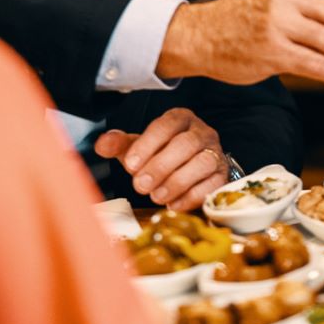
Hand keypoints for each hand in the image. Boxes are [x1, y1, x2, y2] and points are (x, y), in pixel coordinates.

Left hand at [93, 108, 227, 211]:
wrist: (188, 170)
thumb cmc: (160, 155)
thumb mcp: (139, 148)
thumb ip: (121, 145)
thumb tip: (102, 144)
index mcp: (180, 118)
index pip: (167, 124)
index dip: (148, 144)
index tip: (130, 165)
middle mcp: (202, 132)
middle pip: (186, 144)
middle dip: (161, 166)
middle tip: (140, 186)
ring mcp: (215, 152)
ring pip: (202, 162)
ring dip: (176, 181)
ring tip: (156, 196)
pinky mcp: (222, 175)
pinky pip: (212, 184)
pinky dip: (191, 196)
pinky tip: (172, 204)